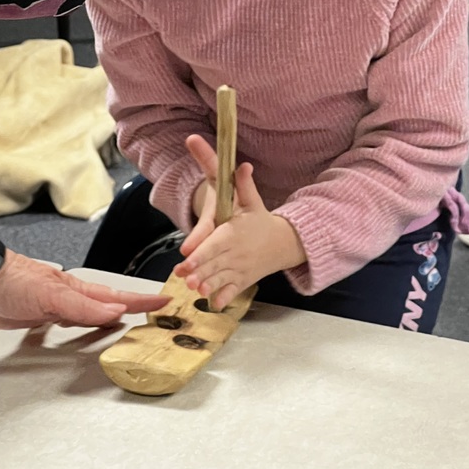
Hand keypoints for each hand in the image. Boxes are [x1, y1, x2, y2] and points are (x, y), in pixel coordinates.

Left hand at [0, 250, 167, 329]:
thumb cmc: (12, 281)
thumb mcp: (52, 295)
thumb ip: (84, 306)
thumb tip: (118, 310)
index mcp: (77, 290)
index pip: (117, 297)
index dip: (141, 300)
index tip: (165, 300)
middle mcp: (69, 298)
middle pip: (106, 304)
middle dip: (130, 308)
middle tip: (152, 312)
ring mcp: (53, 307)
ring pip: (86, 315)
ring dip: (105, 319)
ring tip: (121, 324)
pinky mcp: (35, 318)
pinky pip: (63, 324)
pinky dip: (73, 329)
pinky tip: (71, 334)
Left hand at [175, 142, 305, 309]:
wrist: (282, 242)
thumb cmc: (261, 220)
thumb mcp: (252, 201)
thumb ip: (243, 184)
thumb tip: (243, 165)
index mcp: (234, 233)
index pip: (215, 244)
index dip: (202, 253)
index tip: (187, 260)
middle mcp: (236, 253)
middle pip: (215, 264)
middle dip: (200, 273)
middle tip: (186, 279)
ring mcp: (240, 269)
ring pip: (222, 279)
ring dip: (210, 286)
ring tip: (197, 291)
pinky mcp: (243, 281)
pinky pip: (233, 291)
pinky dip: (225, 298)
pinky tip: (215, 303)